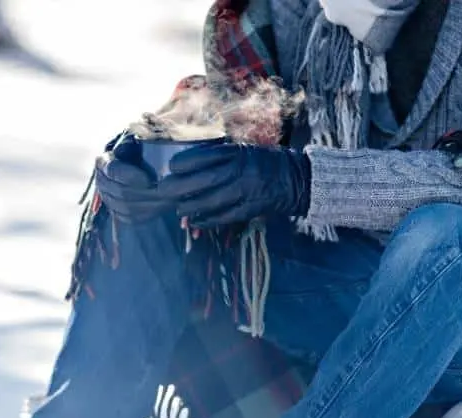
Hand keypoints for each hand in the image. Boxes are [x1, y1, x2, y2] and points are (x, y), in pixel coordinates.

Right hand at [92, 135, 170, 224]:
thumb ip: (141, 137)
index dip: (129, 176)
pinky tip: (164, 207)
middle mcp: (102, 181)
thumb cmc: (140, 144)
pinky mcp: (116, 211)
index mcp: (104, 160)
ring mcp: (107, 198)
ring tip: (171, 199)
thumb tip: (150, 140)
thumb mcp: (139, 136)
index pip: (113, 170)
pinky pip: (130, 218)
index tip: (148, 179)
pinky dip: (148, 214)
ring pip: (126, 208)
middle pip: (121, 192)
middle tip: (168, 191)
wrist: (138, 159)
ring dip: (150, 205)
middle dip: (146, 194)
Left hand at [161, 143, 311, 227]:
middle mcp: (241, 171)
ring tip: (179, 209)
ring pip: (212, 201)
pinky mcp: (251, 208)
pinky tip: (195, 222)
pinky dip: (207, 221)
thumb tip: (188, 165)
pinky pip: (224, 217)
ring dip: (191, 207)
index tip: (172, 167)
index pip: (206, 156)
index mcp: (238, 153)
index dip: (185, 162)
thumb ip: (221, 155)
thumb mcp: (244, 150)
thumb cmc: (265, 162)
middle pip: (204, 180)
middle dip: (180, 186)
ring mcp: (246, 191)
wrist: (297, 179)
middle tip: (163, 190)